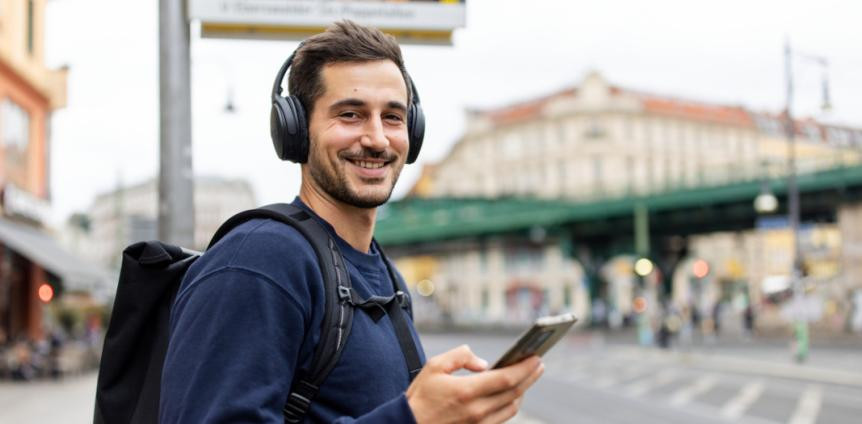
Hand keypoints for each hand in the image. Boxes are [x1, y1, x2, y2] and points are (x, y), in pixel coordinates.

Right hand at [406, 345, 543, 423]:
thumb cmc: (421, 396)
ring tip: (527, 376)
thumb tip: (484, 363)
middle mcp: (477, 410)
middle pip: (514, 392)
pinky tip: (511, 393)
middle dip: (530, 376)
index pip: (506, 378)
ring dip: (523, 390)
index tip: (536, 357)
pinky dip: (511, 404)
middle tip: (539, 363)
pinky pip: (502, 417)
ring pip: (512, 407)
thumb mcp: (434, 366)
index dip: (524, 368)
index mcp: (466, 391)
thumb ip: (461, 356)